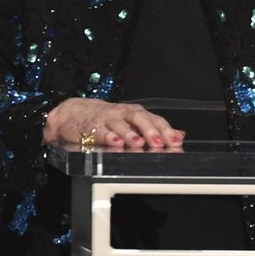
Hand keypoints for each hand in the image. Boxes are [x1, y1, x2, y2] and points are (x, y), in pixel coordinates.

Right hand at [43, 97, 185, 150]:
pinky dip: (108, 137)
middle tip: (159, 142)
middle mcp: (123, 114)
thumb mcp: (132, 121)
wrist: (75, 112)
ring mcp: (107, 119)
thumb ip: (155, 128)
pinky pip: (100, 131)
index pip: (154, 119)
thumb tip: (180, 134)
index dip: (166, 130)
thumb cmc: (107, 118)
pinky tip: (114, 143)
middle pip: (139, 118)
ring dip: (130, 134)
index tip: (176, 141)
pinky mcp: (91, 126)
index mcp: (135, 113)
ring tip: (138, 143)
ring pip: (120, 125)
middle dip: (150, 131)